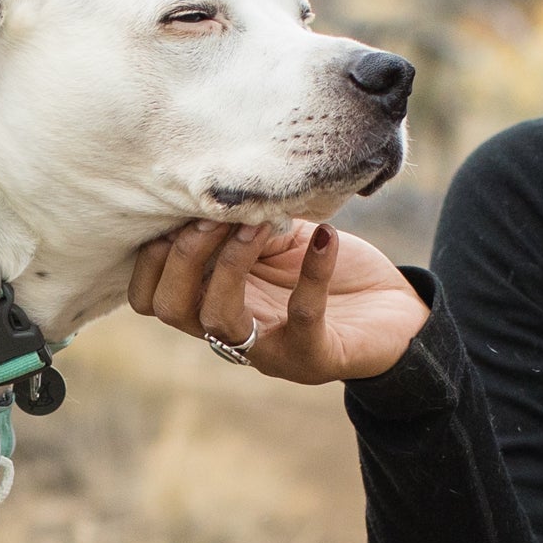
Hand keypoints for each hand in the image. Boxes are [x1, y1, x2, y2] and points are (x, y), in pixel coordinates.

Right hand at [127, 219, 429, 383]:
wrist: (394, 314)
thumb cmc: (329, 271)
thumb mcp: (276, 238)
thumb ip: (242, 221)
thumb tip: (217, 186)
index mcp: (212, 302)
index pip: (148, 297)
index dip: (153, 254)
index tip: (186, 209)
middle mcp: (230, 333)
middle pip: (169, 308)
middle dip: (184, 254)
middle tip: (218, 216)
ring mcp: (269, 350)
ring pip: (217, 319)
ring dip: (231, 263)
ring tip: (261, 224)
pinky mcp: (316, 356)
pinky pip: (303, 316)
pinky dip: (313, 273)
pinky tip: (325, 237)